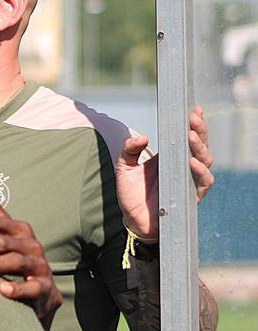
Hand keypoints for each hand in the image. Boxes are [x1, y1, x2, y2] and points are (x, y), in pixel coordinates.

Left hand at [0, 176, 61, 330]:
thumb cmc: (14, 255)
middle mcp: (31, 244)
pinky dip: (18, 289)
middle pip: (1, 241)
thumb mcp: (3, 231)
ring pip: (16, 262)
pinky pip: (32, 288)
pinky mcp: (44, 289)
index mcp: (19, 229)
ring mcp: (39, 265)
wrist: (41, 292)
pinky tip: (1, 289)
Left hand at [116, 106, 214, 239]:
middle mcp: (185, 167)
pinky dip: (200, 171)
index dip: (195, 124)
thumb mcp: (124, 167)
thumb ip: (129, 150)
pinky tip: (192, 162)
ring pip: (205, 161)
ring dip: (200, 147)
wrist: (133, 220)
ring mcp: (190, 181)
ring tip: (190, 136)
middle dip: (199, 130)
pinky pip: (203, 182)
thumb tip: (144, 137)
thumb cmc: (132, 193)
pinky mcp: (192, 196)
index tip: (194, 109)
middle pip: (200, 145)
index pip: (189, 137)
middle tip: (193, 118)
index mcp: (172, 157)